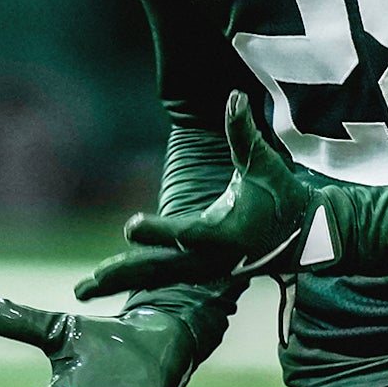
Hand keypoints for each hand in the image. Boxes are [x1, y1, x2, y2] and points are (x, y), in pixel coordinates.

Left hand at [74, 90, 340, 299]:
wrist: (305, 235)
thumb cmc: (283, 196)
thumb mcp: (265, 165)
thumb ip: (244, 134)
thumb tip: (234, 96)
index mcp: (224, 234)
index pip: (186, 233)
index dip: (159, 230)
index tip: (131, 226)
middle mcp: (211, 259)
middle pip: (161, 269)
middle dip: (126, 273)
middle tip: (91, 281)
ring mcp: (204, 271)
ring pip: (156, 279)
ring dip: (122, 282)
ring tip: (82, 290)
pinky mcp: (200, 274)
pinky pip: (162, 281)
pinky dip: (135, 284)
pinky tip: (106, 287)